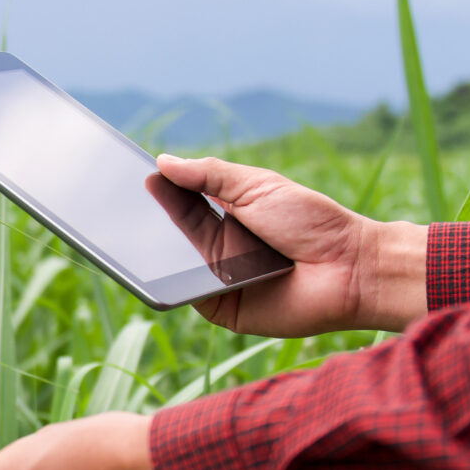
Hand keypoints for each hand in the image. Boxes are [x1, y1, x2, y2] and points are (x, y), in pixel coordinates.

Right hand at [154, 154, 427, 336]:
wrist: (350, 268)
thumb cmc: (312, 222)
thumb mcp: (257, 186)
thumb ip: (210, 175)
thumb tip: (163, 161)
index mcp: (227, 214)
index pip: (182, 200)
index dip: (159, 190)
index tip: (133, 177)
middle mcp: (219, 246)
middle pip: (172, 231)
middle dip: (148, 219)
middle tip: (120, 205)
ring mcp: (218, 278)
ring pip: (174, 263)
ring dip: (154, 251)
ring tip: (130, 233)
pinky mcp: (220, 308)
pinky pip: (187, 294)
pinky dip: (173, 283)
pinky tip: (161, 266)